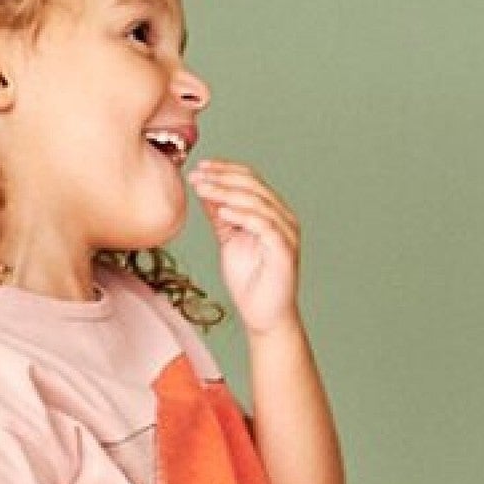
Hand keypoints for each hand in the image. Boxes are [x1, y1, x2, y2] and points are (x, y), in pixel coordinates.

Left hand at [187, 159, 304, 336]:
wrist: (263, 315)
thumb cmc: (249, 280)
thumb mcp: (228, 239)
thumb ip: (220, 214)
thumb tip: (204, 187)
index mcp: (272, 212)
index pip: (251, 179)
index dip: (225, 170)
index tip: (199, 167)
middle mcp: (284, 218)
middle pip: (254, 185)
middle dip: (222, 177)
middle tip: (196, 175)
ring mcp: (287, 233)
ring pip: (258, 202)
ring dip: (227, 192)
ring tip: (202, 188)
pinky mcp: (285, 250)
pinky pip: (265, 225)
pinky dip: (243, 215)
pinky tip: (222, 211)